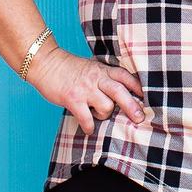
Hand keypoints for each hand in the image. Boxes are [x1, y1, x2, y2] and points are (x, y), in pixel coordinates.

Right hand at [27, 44, 148, 136]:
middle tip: (139, 118)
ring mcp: (84, 89)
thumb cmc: (68, 68)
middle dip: (132, 106)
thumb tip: (119, 94)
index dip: (137, 86)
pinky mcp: (72, 99)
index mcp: (102, 70)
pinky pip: (86, 118)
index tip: (146, 97)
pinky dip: (89, 126)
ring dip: (104, 115)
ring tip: (97, 115)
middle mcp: (96, 78)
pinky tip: (88, 128)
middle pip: (120, 92)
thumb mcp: (91, 67)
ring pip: (106, 107)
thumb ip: (104, 77)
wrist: (45, 62)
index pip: (125, 76)